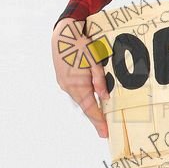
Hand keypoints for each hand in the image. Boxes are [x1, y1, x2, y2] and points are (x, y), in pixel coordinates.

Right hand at [51, 18, 109, 137]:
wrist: (63, 35)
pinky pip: (76, 93)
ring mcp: (64, 83)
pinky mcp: (63, 79)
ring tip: (100, 120)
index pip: (90, 108)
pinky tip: (91, 103)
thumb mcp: (94, 61)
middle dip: (95, 118)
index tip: (105, 133)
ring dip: (89, 109)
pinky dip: (84, 99)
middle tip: (104, 131)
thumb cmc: (80, 45)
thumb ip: (99, 80)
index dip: (98, 121)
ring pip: (80, 100)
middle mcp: (68, 87)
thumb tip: (105, 98)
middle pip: (84, 107)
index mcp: (76, 84)